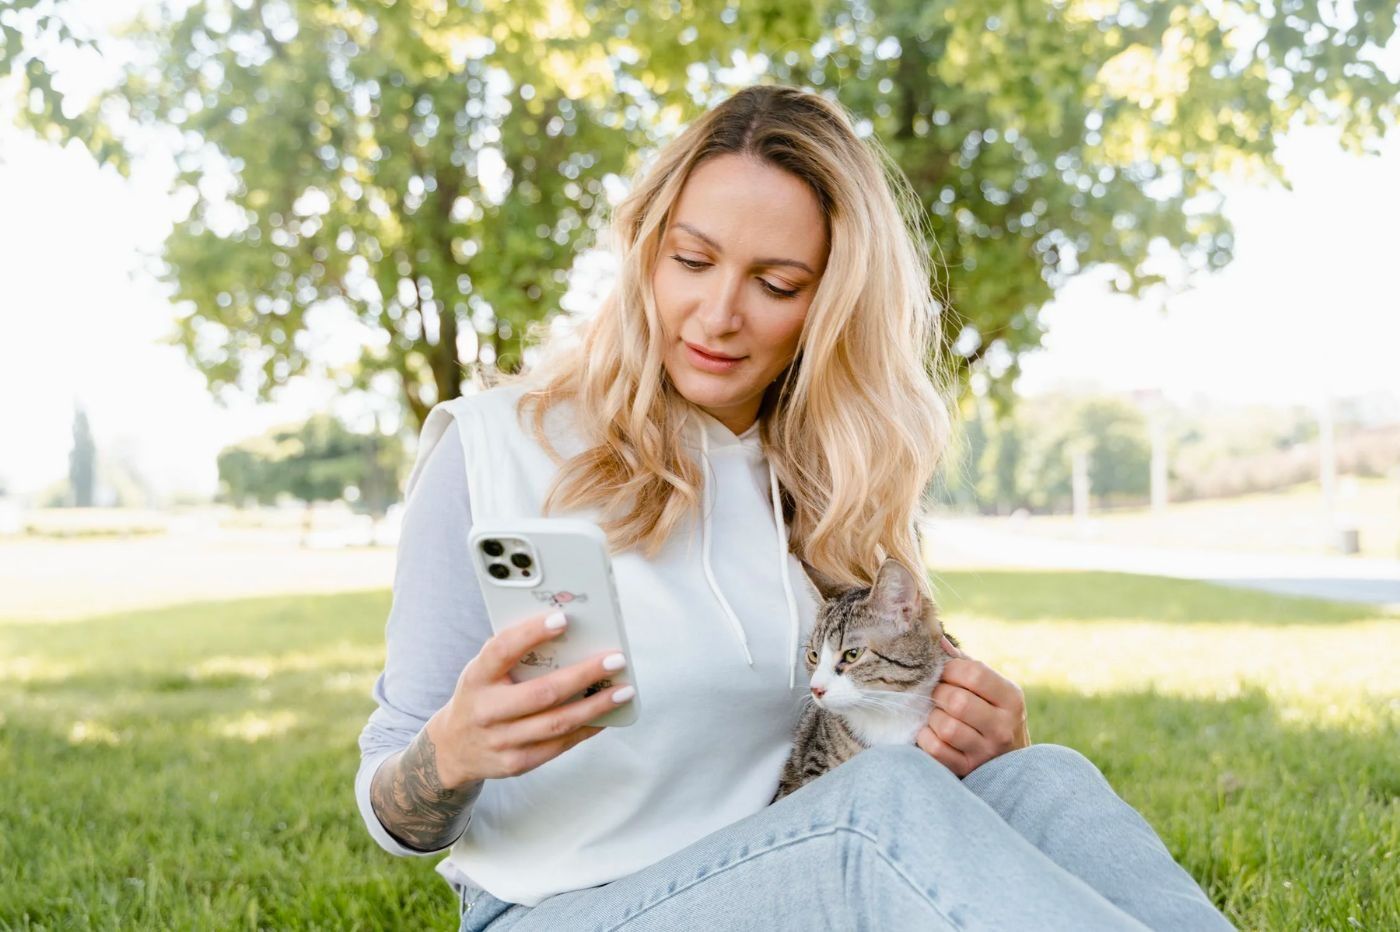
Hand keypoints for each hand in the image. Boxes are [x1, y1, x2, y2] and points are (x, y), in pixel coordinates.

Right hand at [425, 610, 634, 787]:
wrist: (453, 748)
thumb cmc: (480, 696)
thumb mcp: (483, 671)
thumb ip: (513, 654)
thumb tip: (568, 635)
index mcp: (476, 677)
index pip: (502, 650)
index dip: (532, 633)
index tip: (563, 619)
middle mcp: (486, 710)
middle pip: (542, 692)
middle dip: (584, 675)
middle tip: (616, 660)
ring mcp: (500, 741)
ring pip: (557, 723)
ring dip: (596, 706)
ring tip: (623, 691)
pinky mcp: (516, 764)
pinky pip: (559, 746)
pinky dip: (586, 729)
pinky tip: (606, 716)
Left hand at [915, 635, 1030, 777]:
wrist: (1009, 761)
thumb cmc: (991, 712)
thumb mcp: (990, 688)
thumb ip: (966, 664)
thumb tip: (938, 641)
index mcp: (1011, 698)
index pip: (974, 673)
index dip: (950, 669)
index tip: (944, 673)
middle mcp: (1004, 726)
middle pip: (957, 701)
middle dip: (939, 693)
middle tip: (938, 695)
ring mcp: (987, 751)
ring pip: (946, 727)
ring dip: (933, 717)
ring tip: (937, 715)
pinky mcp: (969, 769)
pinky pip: (936, 749)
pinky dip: (926, 738)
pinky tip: (932, 733)